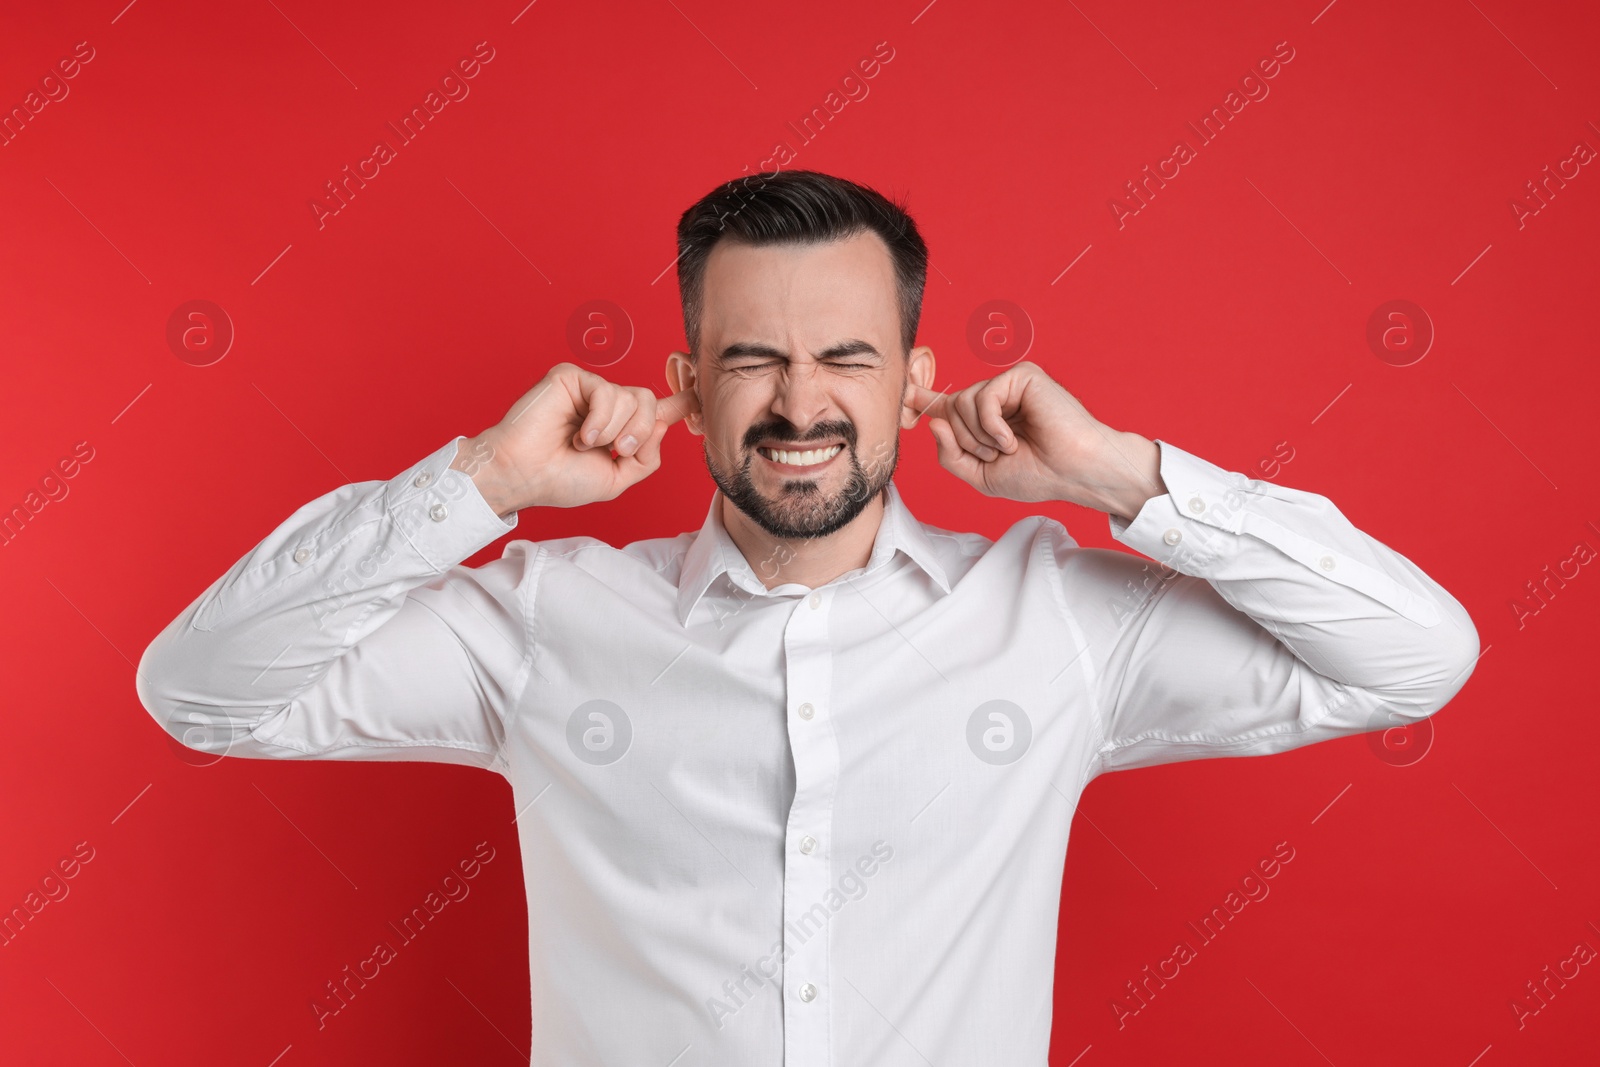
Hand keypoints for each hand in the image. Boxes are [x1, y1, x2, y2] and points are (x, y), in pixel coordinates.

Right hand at [453, 362, 699, 513]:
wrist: (523, 475)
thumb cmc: (559, 480)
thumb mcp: (616, 479)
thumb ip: (645, 458)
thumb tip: (662, 426)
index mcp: (617, 428)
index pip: (655, 410)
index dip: (680, 402)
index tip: (701, 393)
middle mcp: (605, 406)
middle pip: (650, 402)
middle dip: (639, 431)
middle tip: (615, 450)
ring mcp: (588, 390)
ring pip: (633, 397)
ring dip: (614, 430)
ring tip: (584, 444)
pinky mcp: (572, 377)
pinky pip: (608, 391)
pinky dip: (599, 421)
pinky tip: (578, 434)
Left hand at [907, 362, 1163, 518]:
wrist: (1076, 473)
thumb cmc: (1039, 475)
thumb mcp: (982, 476)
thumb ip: (950, 455)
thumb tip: (932, 422)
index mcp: (987, 419)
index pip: (948, 405)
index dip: (923, 399)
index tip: (902, 393)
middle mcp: (996, 397)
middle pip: (950, 409)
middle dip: (967, 441)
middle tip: (998, 455)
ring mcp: (1009, 385)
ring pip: (962, 403)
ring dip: (980, 436)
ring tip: (1009, 448)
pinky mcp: (1022, 376)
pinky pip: (983, 398)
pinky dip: (993, 426)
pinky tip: (1013, 439)